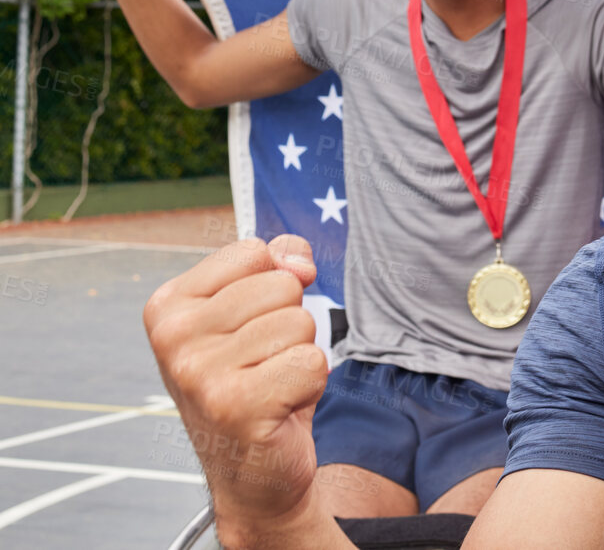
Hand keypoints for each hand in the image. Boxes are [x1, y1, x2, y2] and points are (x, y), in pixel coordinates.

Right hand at [143, 235, 327, 541]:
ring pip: (300, 322)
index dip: (274, 283)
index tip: (253, 326)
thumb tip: (299, 262)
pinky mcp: (235, 405)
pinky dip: (311, 384)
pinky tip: (281, 406)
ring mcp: (199, 373)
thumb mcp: (256, 312)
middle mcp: (174, 337)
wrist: (251, 472)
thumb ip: (278, 263)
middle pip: (282, 285)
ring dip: (300, 354)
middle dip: (291, 323)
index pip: (254, 252)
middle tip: (265, 364)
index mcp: (168, 306)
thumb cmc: (255, 381)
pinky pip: (312, 361)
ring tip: (272, 385)